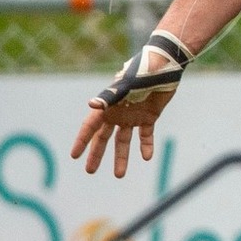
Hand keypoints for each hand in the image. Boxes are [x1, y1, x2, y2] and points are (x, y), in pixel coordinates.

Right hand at [71, 40, 186, 176]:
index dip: (82, 141)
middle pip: (103, 137)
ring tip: (119, 175)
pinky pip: (145, 136)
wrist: (165, 65)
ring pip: (123, 141)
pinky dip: (145, 146)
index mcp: (108, 105)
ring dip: (121, 157)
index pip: (90, 126)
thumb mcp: (126, 85)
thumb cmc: (143, 71)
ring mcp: (133, 115)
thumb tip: (91, 104)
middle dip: (97, 154)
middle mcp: (117, 112)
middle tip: (90, 171)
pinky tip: (146, 157)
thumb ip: (110, 96)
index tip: (74, 156)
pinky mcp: (149, 116)